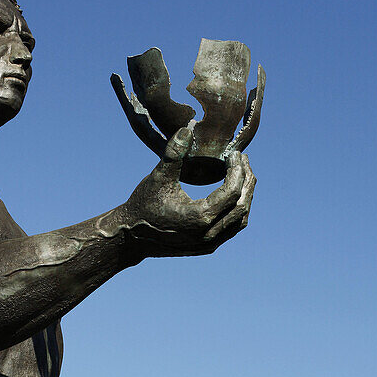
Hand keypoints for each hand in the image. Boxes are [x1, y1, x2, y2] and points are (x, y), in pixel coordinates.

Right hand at [122, 127, 255, 257]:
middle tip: (241, 160)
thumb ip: (174, 154)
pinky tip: (234, 194)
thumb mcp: (158, 177)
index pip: (232, 191)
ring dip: (245, 196)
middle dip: (246, 180)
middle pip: (241, 205)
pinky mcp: (207, 247)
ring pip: (240, 220)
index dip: (237, 169)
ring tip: (242, 174)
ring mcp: (209, 243)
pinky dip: (237, 211)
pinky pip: (231, 229)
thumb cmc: (143, 205)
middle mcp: (208, 233)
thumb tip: (187, 129)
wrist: (131, 237)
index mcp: (199, 216)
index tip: (234, 154)